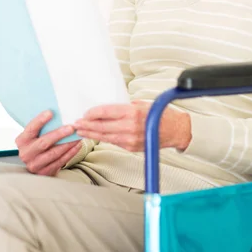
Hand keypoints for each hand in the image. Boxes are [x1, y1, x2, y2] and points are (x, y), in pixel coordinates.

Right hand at [15, 110, 81, 175]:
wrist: (39, 164)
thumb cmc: (38, 143)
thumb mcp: (36, 135)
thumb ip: (42, 126)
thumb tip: (57, 111)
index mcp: (22, 141)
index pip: (30, 129)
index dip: (40, 121)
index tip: (51, 112)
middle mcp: (25, 153)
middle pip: (43, 143)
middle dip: (59, 134)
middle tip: (71, 127)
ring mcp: (34, 164)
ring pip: (54, 153)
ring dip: (68, 144)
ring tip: (77, 136)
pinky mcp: (44, 172)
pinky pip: (60, 161)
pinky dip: (70, 152)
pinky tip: (77, 145)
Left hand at [74, 101, 191, 152]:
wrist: (175, 130)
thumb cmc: (160, 114)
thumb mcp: (141, 104)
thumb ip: (124, 107)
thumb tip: (107, 110)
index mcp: (133, 112)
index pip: (106, 112)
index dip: (92, 113)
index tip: (84, 113)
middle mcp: (131, 127)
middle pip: (102, 126)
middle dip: (87, 125)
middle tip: (76, 124)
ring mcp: (131, 139)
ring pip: (105, 137)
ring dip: (91, 134)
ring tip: (81, 131)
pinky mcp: (132, 147)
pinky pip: (114, 142)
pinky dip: (103, 139)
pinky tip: (95, 136)